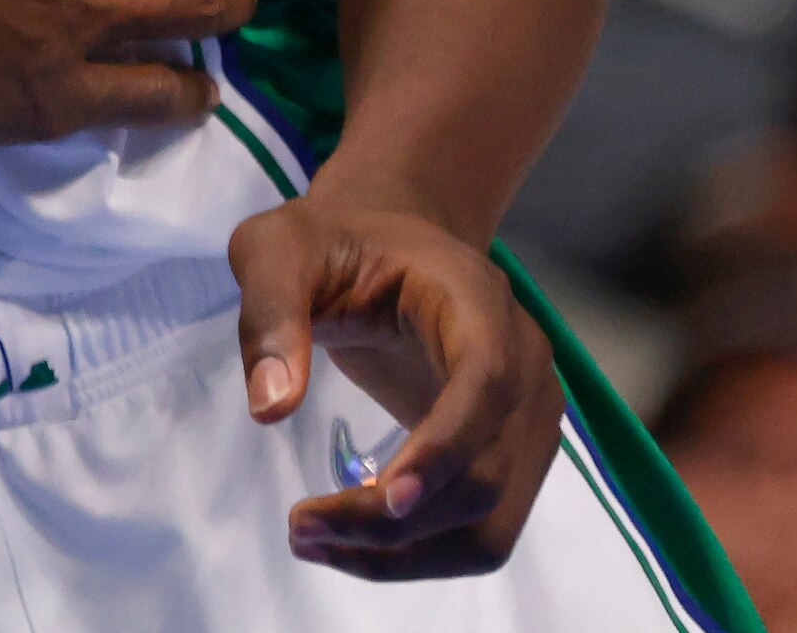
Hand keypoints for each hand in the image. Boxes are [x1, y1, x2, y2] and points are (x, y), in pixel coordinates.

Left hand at [234, 191, 565, 577]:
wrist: (386, 243)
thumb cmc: (329, 241)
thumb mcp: (276, 249)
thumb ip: (270, 313)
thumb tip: (270, 408)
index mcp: (479, 302)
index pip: (488, 386)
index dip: (446, 448)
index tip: (386, 496)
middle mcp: (525, 367)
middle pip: (487, 477)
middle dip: (396, 521)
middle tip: (299, 528)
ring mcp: (526, 420)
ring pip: (491, 524)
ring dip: (407, 555)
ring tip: (312, 542)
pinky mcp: (508, 457)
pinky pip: (478, 527)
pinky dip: (418, 552)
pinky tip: (347, 540)